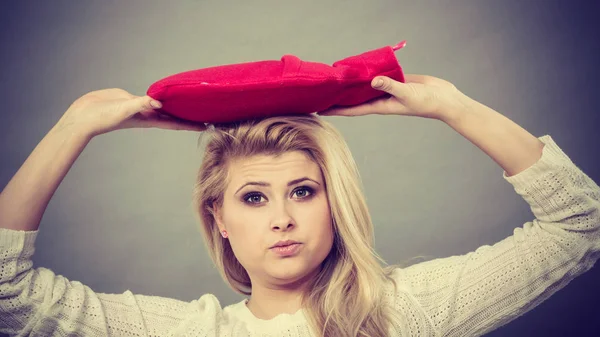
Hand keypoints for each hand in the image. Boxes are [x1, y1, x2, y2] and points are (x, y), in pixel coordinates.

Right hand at [56, 88, 206, 137]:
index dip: (192, 125)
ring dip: (175, 106)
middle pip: (174, 116)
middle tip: (207, 114)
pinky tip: (165, 92)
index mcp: (149, 119)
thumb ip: (141, 105)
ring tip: (191, 104)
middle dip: (189, 116)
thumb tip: (158, 102)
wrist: (84, 116)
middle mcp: (147, 114)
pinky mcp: (131, 99)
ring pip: (163, 106)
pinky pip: (150, 96)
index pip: (176, 123)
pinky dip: (159, 95)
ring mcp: (139, 107)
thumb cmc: (103, 118)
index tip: (209, 127)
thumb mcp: (124, 110)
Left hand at [317, 74, 468, 120]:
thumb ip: (390, 86)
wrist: (444, 100)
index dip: (336, 110)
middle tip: (322, 93)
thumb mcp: (407, 93)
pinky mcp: (397, 80)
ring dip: (354, 84)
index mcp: (380, 106)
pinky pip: (379, 76)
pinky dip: (370, 72)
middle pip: (355, 98)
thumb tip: (372, 80)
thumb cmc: (426, 102)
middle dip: (340, 97)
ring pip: (366, 86)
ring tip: (337, 79)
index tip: (320, 111)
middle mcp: (380, 99)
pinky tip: (361, 66)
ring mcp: (388, 90)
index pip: (353, 109)